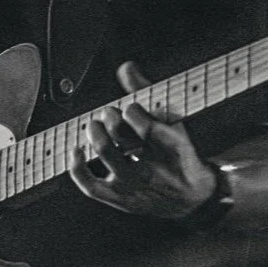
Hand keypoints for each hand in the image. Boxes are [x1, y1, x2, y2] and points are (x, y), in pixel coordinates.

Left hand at [68, 61, 216, 219]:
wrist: (191, 198)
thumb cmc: (179, 154)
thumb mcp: (174, 123)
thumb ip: (148, 93)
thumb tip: (126, 67)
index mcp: (173, 148)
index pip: (148, 129)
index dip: (133, 113)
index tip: (130, 107)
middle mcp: (154, 169)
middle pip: (123, 140)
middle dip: (110, 118)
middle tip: (109, 112)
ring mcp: (135, 186)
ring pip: (107, 156)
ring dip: (96, 133)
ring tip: (94, 124)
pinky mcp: (120, 199)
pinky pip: (92, 187)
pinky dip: (78, 168)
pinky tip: (75, 151)